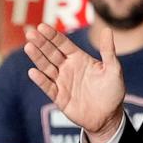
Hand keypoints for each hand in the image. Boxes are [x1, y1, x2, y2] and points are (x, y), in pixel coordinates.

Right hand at [25, 23, 124, 142]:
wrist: (109, 117)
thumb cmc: (112, 91)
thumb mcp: (113, 70)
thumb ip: (108, 51)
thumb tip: (107, 30)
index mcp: (79, 59)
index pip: (62, 44)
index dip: (52, 35)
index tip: (42, 26)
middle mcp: (68, 68)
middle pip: (51, 53)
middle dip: (41, 43)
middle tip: (30, 32)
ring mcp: (62, 82)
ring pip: (46, 67)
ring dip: (37, 57)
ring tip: (28, 47)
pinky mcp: (59, 97)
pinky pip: (48, 87)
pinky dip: (41, 80)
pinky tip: (33, 72)